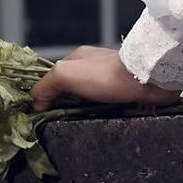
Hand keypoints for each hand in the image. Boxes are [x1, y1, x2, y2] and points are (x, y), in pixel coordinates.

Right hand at [29, 44, 162, 112]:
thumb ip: (46, 85)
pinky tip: (97, 120)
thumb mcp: (66, 75)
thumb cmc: (106, 75)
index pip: (53, 77)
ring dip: (82, 111)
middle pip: (70, 89)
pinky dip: (99, 113)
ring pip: (87, 99)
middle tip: (57, 121)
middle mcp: (93, 67)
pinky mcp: (124, 93)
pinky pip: (105, 106)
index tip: (39, 112)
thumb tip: (35, 103)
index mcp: (77, 59)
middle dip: (63, 104)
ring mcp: (109, 79)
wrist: (146, 80)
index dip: (44, 93)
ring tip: (76, 124)